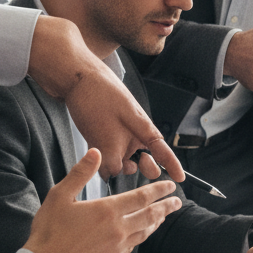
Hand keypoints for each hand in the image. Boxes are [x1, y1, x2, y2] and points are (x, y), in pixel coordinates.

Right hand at [24, 150, 181, 252]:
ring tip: (164, 216)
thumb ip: (81, 173)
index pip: (142, 197)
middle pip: (150, 215)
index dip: (159, 190)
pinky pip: (133, 245)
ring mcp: (117, 246)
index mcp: (107, 210)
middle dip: (166, 207)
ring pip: (145, 232)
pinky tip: (141, 233)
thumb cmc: (49, 231)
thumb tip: (96, 152)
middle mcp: (118, 229)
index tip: (170, 186)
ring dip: (156, 222)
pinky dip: (142, 236)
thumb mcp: (60, 196)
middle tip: (177, 202)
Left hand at [26, 15, 184, 180]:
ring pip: (121, 157)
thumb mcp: (105, 134)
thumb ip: (112, 160)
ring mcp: (117, 129)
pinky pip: (107, 150)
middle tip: (132, 168)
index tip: (180, 178)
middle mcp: (133, 130)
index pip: (162, 149)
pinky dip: (102, 157)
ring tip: (103, 162)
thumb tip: (113, 174)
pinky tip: (93, 155)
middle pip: (142, 157)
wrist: (73, 74)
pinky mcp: (101, 129)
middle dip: (139, 167)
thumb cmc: (95, 98)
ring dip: (116, 164)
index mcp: (142, 127)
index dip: (172, 164)